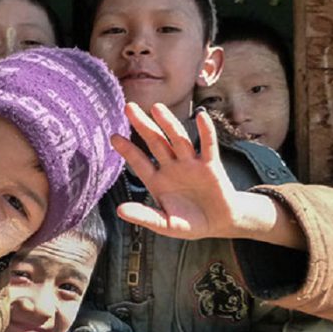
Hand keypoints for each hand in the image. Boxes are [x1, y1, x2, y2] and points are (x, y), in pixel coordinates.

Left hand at [111, 103, 239, 240]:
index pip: (139, 162)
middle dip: (142, 125)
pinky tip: (201, 116)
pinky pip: (208, 146)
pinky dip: (205, 132)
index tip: (113, 136)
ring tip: (156, 108)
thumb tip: (119, 210)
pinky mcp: (211, 166)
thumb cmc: (189, 223)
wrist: (219, 224)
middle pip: (155, 142)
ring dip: (168, 123)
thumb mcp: (165, 224)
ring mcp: (191, 164)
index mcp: (157, 181)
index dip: (127, 149)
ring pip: (178, 140)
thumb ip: (144, 216)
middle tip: (129, 107)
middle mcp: (172, 168)